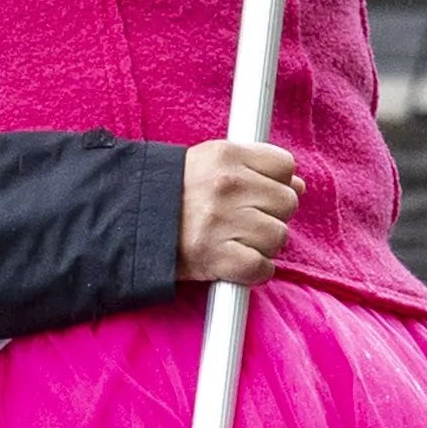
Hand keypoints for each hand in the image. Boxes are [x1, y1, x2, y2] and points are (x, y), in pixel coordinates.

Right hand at [177, 137, 299, 287]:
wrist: (128, 223)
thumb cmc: (172, 194)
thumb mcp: (210, 162)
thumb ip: (254, 167)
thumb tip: (298, 184)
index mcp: (226, 156)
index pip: (284, 166)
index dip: (276, 183)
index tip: (259, 193)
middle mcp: (227, 185)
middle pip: (287, 202)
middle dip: (271, 214)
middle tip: (245, 220)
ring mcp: (221, 222)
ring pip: (278, 236)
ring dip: (263, 244)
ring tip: (238, 241)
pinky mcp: (216, 257)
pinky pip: (261, 267)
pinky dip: (255, 271)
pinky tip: (238, 263)